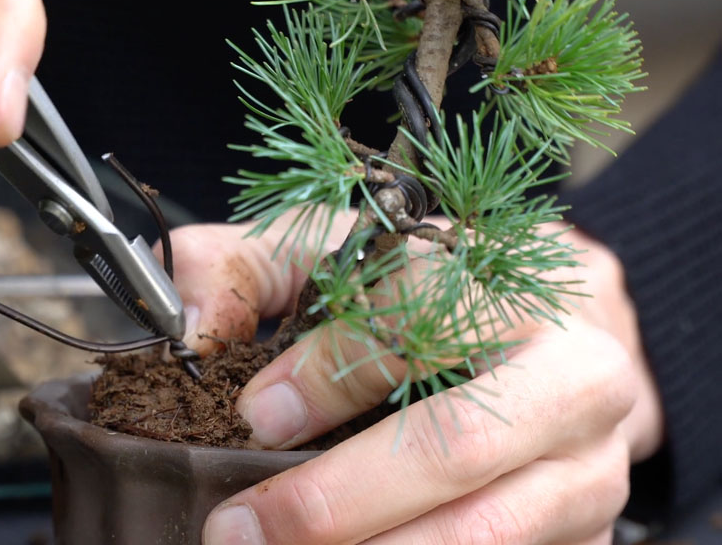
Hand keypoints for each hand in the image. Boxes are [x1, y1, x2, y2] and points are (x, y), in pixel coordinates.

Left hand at [165, 218, 663, 543]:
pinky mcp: (588, 532)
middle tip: (237, 532)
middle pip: (456, 445)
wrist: (552, 343)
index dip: (334, 371)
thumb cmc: (434, 298)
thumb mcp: (348, 257)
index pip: (425, 320)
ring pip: (480, 532)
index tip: (259, 414)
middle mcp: (571, 377)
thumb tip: (187, 324)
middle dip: (334, 501)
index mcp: (509, 290)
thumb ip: (256, 268)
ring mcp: (588, 466)